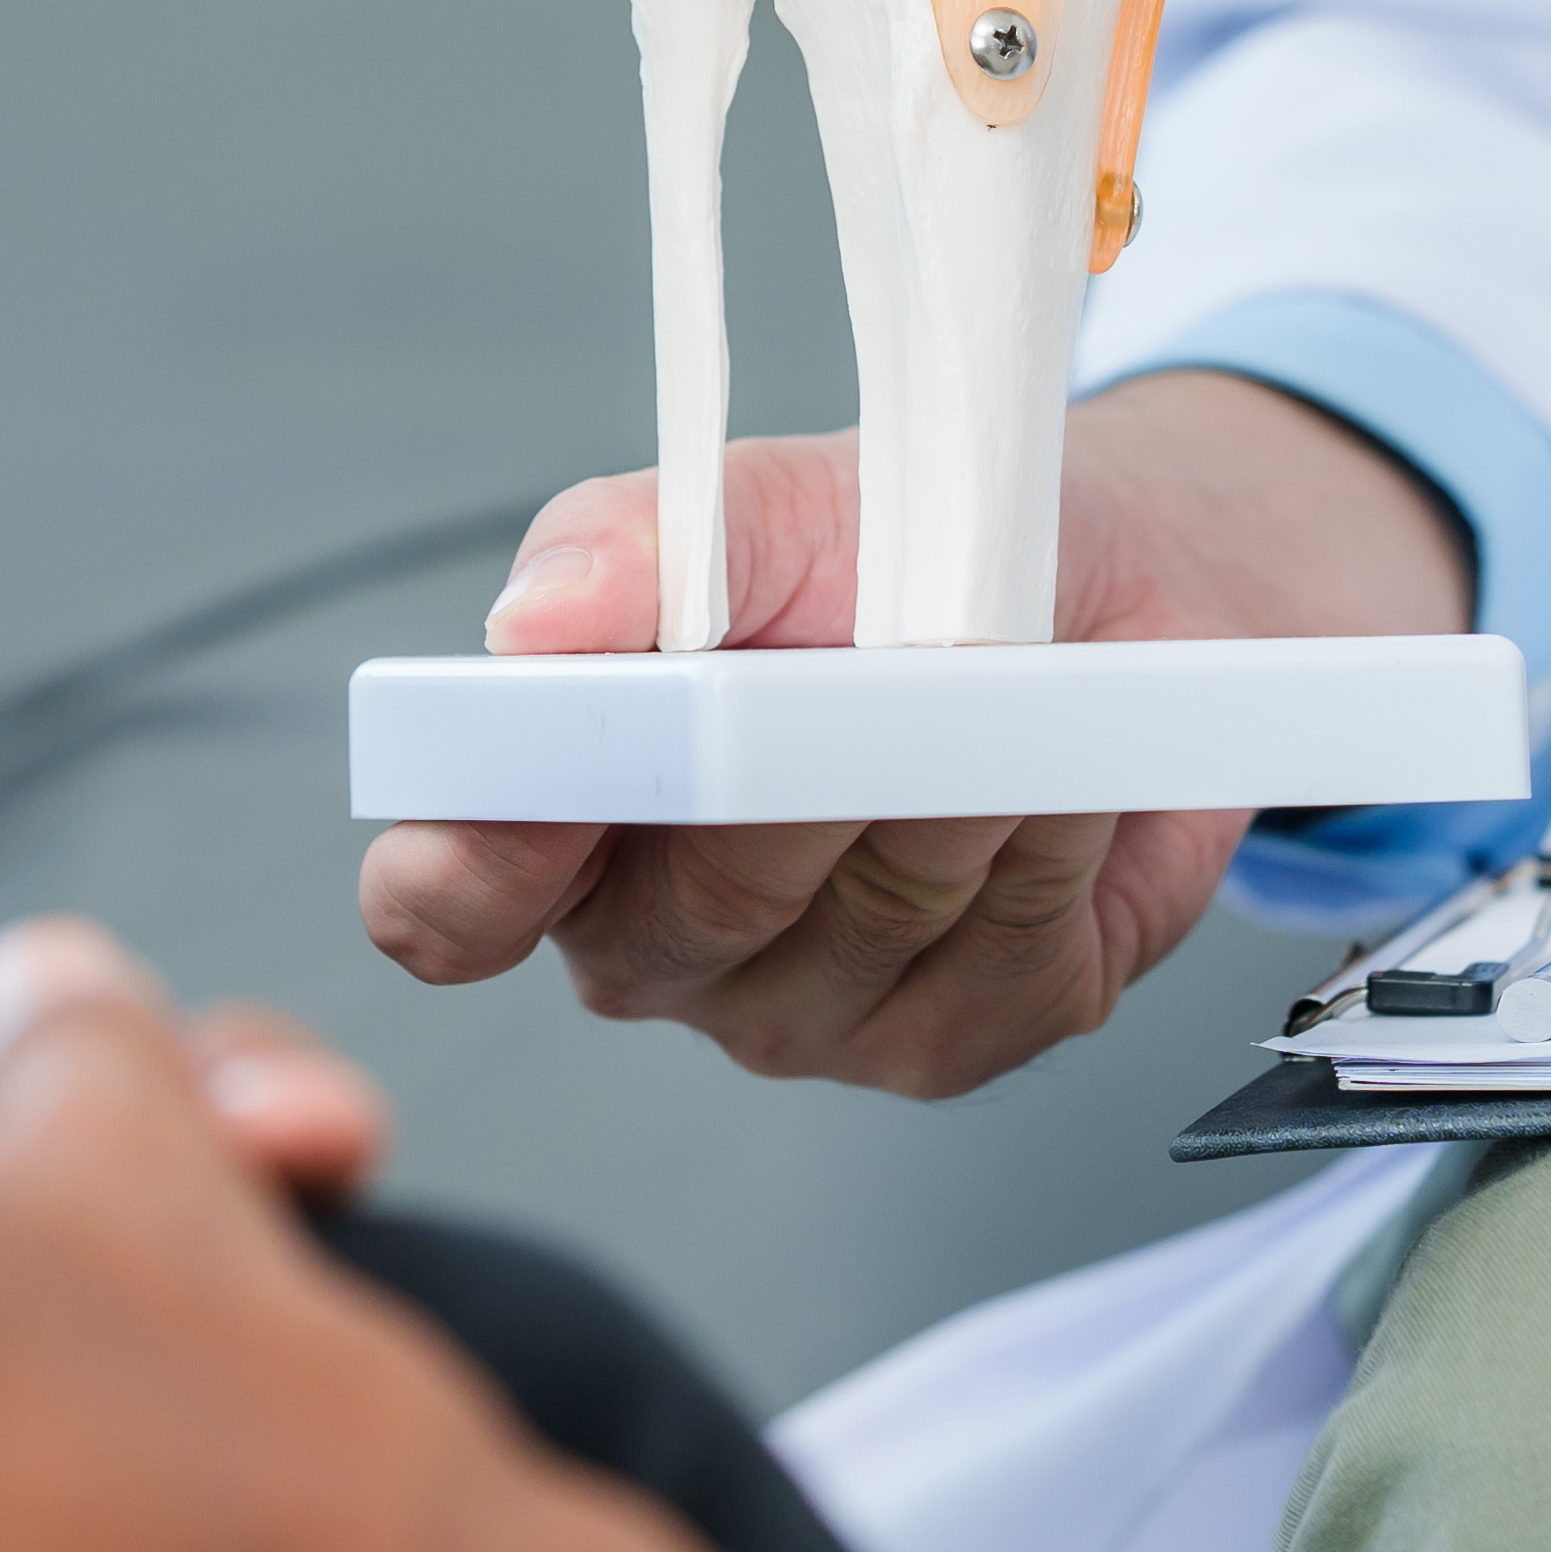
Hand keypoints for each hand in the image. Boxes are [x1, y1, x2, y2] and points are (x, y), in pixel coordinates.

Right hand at [357, 373, 1470, 1097]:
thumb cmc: (895, 556)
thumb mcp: (760, 507)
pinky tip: (1055, 773)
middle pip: (690, 914)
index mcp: (558, 823)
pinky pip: (1005, 959)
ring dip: (953, 776)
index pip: (448, 906)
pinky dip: (1051, 836)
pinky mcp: (955, 1044)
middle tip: (871, 666)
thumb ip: (634, 550)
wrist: (1103, 586)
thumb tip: (536, 621)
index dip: (478, 868)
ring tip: (989, 684)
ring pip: (867, 923)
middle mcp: (663, 946)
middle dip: (794, 774)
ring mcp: (806, 1017)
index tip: (547, 792)